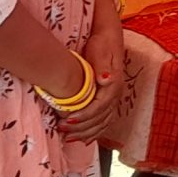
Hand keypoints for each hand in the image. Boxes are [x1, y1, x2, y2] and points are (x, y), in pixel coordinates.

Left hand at [63, 9, 131, 141]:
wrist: (108, 37)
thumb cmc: (102, 43)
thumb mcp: (100, 51)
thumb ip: (103, 66)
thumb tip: (106, 79)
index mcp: (113, 85)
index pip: (98, 107)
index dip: (83, 115)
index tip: (67, 119)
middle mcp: (115, 95)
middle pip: (99, 119)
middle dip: (81, 127)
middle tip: (63, 131)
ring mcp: (113, 99)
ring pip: (102, 123)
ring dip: (85, 133)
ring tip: (68, 137)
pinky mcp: (108, 100)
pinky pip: (104, 121)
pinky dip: (94, 132)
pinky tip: (84, 138)